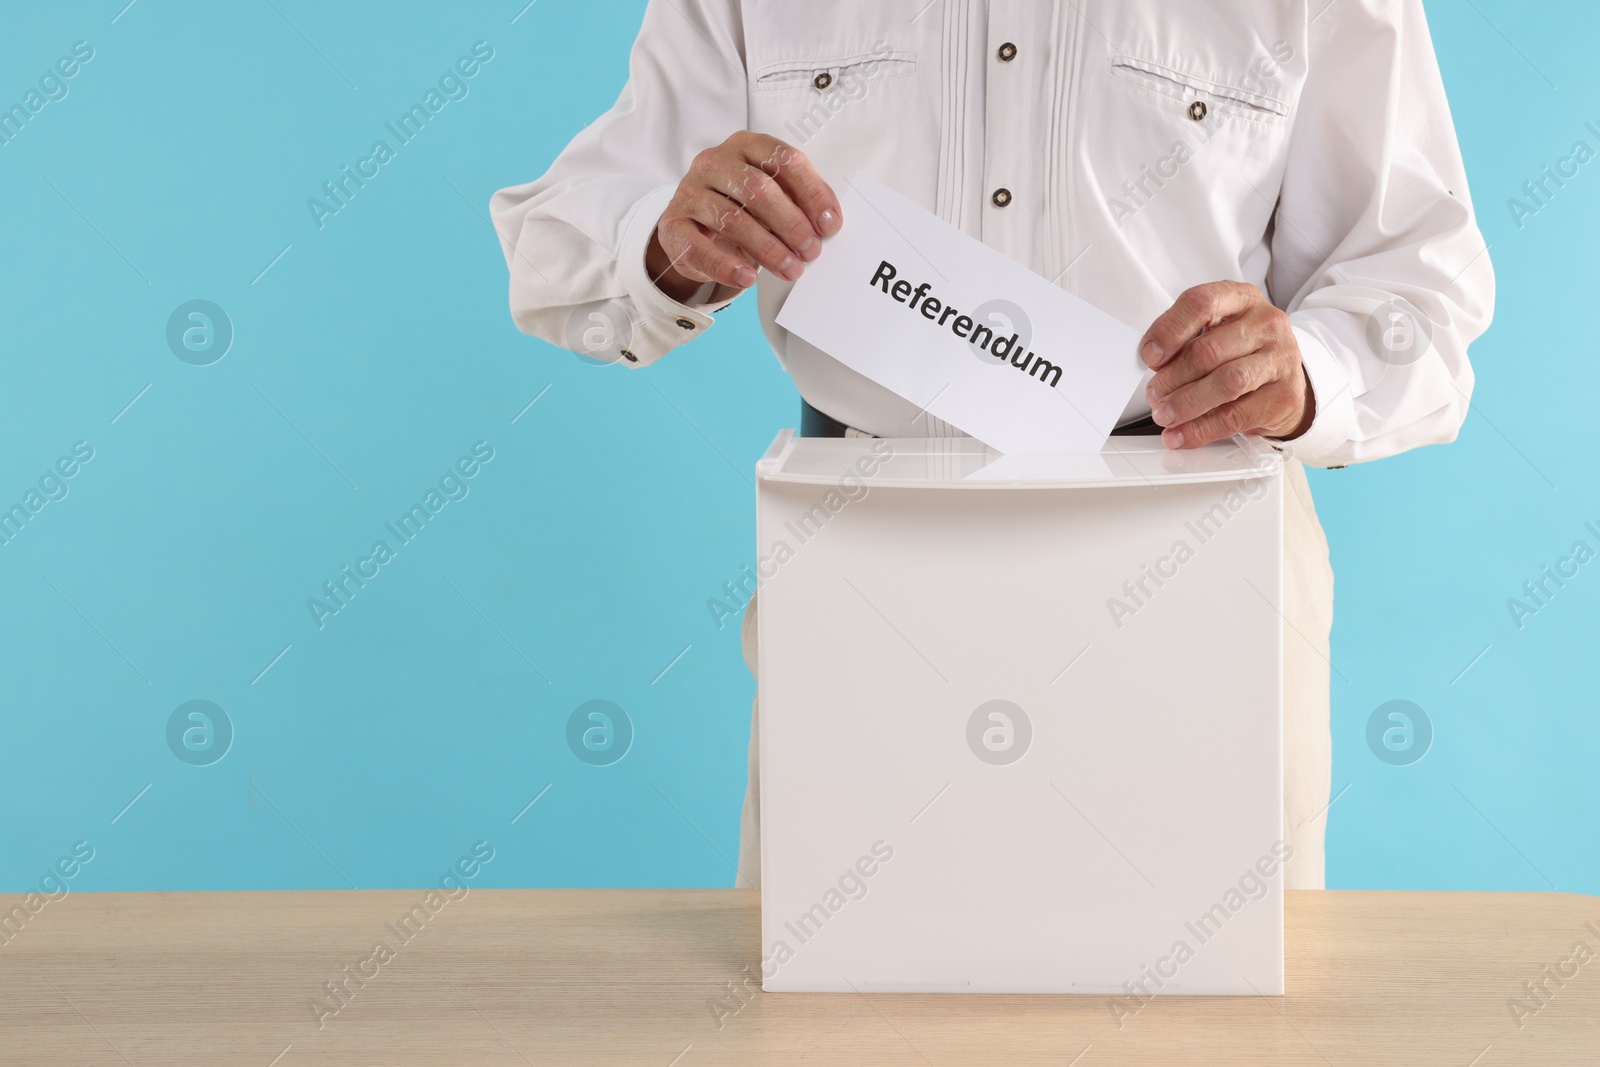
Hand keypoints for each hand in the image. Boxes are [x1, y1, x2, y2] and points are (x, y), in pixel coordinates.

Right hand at [645, 132, 841, 303]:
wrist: (693, 226)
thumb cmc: (740, 206)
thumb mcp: (770, 195)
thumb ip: (796, 200)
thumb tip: (828, 223)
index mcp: (745, 145)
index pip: (784, 160)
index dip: (812, 192)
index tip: (830, 224)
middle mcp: (714, 162)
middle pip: (759, 189)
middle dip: (791, 224)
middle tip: (811, 251)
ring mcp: (690, 192)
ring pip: (733, 219)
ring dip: (768, 249)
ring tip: (791, 269)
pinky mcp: (674, 225)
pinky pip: (699, 248)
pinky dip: (727, 266)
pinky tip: (748, 278)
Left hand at [1138, 281, 1314, 448]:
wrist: (1285, 379)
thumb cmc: (1242, 351)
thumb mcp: (1215, 332)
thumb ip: (1186, 341)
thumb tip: (1154, 360)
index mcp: (1242, 299)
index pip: (1202, 303)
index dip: (1169, 331)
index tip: (1149, 355)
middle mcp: (1266, 324)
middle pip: (1209, 350)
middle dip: (1173, 377)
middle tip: (1154, 394)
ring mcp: (1280, 359)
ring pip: (1226, 383)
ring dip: (1186, 403)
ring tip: (1164, 414)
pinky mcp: (1284, 396)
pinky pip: (1235, 416)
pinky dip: (1201, 429)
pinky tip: (1181, 434)